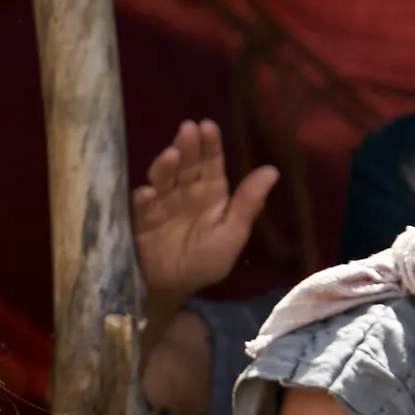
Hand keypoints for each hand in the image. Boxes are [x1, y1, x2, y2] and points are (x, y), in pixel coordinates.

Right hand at [131, 117, 282, 313]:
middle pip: (186, 165)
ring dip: (165, 167)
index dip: (210, 145)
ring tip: (170, 155)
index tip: (208, 126)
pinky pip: (143, 209)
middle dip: (187, 148)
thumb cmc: (205, 261)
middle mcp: (185, 193)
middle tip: (188, 129)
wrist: (173, 288)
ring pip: (163, 180)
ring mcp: (162, 204)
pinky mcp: (142, 221)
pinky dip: (145, 201)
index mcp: (210, 193)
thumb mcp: (232, 234)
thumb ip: (247, 204)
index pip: (210, 163)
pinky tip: (148, 193)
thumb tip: (272, 170)